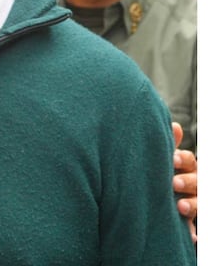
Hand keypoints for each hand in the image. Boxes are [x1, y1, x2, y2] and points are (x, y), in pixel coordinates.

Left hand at [172, 121, 196, 242]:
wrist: (164, 201)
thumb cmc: (166, 174)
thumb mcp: (167, 161)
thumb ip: (169, 147)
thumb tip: (174, 126)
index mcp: (188, 168)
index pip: (189, 161)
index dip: (182, 160)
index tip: (172, 160)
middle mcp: (196, 185)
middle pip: (198, 182)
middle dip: (188, 182)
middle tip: (175, 183)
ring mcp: (197, 203)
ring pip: (200, 204)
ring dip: (193, 205)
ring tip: (180, 206)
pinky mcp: (193, 223)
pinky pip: (197, 229)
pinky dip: (194, 233)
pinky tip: (193, 237)